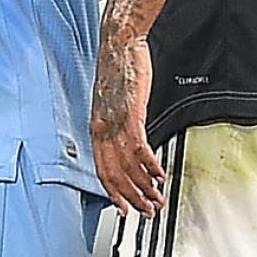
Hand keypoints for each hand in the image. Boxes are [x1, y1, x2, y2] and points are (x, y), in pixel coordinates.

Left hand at [91, 34, 166, 215]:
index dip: (114, 194)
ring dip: (144, 187)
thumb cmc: (118, 70)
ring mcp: (115, 123)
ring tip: (157, 199)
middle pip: (114, 175)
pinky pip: (139, 148)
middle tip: (147, 212)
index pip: (102, 171)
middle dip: (132, 198)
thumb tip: (129, 145)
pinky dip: (150, 165)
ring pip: (127, 166)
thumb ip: (118, 126)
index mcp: (96, 129)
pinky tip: (159, 175)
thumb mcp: (113, 104)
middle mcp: (102, 129)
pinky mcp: (129, 114)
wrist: (118, 44)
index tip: (125, 209)